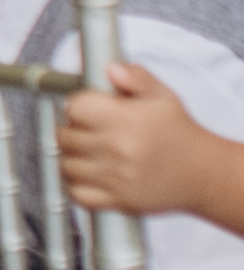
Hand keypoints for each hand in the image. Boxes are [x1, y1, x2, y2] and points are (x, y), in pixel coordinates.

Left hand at [65, 62, 237, 216]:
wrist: (205, 173)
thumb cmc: (181, 134)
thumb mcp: (163, 97)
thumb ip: (135, 78)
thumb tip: (110, 68)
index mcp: (127, 121)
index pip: (75, 108)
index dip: (78, 105)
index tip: (87, 109)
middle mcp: (118, 150)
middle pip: (65, 136)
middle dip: (73, 129)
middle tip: (88, 129)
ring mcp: (116, 178)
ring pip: (66, 164)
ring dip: (72, 156)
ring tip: (89, 150)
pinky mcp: (118, 200)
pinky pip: (77, 193)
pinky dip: (76, 184)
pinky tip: (89, 173)